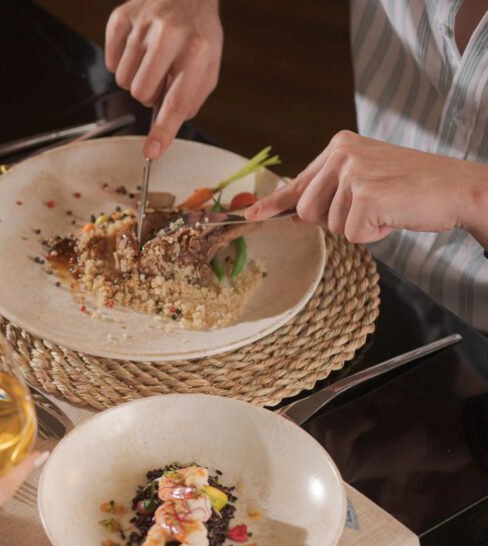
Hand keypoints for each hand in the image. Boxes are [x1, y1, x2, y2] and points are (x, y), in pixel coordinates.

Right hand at [105, 0, 221, 158]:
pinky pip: (111, 62)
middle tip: (161, 79)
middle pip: (141, 93)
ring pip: (123, 80)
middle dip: (149, 94)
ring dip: (136, 79)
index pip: (176, 101)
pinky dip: (121, 62)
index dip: (163, 130)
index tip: (152, 151)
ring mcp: (143, 24)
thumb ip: (191, 97)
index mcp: (198, 50)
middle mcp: (170, 35)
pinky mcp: (122, 17)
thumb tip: (167, 126)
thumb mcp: (209, 64)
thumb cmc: (197, 32)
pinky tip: (137, 50)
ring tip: (151, 62)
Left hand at [246, 131, 487, 246]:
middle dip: (335, 221)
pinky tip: (393, 215)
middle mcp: (342, 154)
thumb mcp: (366, 177)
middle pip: (307, 211)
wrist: (457, 188)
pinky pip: (352, 234)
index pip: (298, 182)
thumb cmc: (413, 186)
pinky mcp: (365, 195)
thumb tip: (291, 212)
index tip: (252, 216)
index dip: (274, 204)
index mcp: (340, 146)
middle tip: (370, 209)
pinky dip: (374, 235)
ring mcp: (353, 173)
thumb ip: (329, 189)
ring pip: (329, 225)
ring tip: (386, 208)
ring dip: (357, 227)